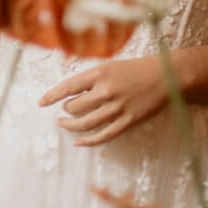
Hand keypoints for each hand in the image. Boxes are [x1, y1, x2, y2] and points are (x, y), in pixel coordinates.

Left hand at [38, 55, 168, 144]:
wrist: (166, 76)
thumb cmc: (136, 69)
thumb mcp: (110, 65)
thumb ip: (91, 78)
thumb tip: (69, 90)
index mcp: (100, 73)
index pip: (68, 86)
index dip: (51, 96)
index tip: (41, 103)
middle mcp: (106, 91)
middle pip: (74, 107)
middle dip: (65, 110)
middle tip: (64, 111)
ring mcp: (117, 108)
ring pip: (85, 123)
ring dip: (71, 125)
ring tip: (63, 124)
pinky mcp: (128, 121)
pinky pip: (103, 135)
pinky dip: (88, 141)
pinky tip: (78, 142)